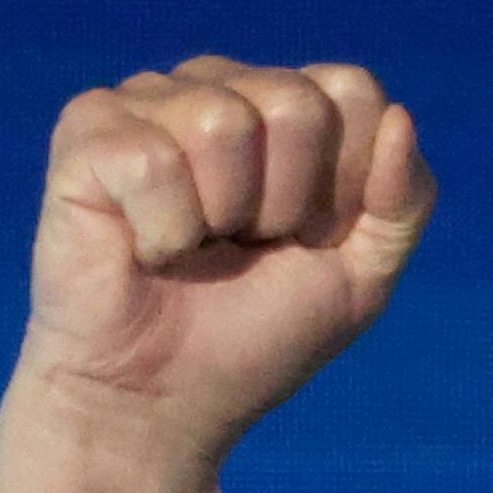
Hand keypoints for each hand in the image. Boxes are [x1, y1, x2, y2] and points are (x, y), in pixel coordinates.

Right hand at [0, 57, 437, 492]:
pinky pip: (153, 159)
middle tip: (243, 247)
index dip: (345, 188)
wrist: (162, 406)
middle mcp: (216, 86)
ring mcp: (147, 102)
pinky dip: (162, 230)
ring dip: (221, 214)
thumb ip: (404, 201)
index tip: (306, 241)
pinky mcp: (88, 135)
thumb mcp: (361, 278)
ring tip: (193, 247)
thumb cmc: (254, 338)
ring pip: (223, 120)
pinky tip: (143, 250)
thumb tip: (399, 117)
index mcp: (285, 106)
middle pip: (296, 102)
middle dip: (286, 203)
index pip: (352, 90)